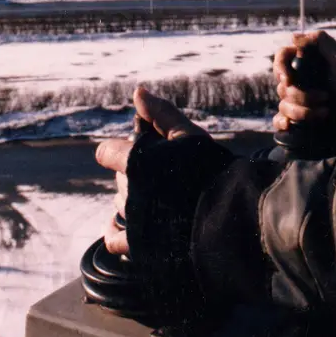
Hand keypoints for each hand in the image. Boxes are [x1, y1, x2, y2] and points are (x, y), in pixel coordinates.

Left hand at [95, 85, 209, 254]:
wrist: (228, 218)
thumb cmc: (210, 170)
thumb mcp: (188, 135)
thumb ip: (161, 114)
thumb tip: (138, 92)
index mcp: (135, 161)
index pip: (107, 152)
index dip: (119, 150)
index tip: (138, 151)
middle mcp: (127, 191)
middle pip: (120, 178)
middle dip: (136, 174)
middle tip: (165, 175)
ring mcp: (132, 219)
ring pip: (120, 204)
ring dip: (133, 199)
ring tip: (161, 199)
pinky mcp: (138, 244)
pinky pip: (115, 239)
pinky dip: (115, 231)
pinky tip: (121, 226)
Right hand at [272, 30, 335, 133]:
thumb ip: (320, 41)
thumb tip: (293, 37)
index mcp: (303, 59)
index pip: (281, 58)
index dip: (280, 68)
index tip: (288, 81)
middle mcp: (296, 76)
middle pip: (283, 86)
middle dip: (301, 96)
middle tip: (324, 96)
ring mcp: (296, 95)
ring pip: (284, 104)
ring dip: (302, 111)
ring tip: (325, 111)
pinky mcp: (298, 111)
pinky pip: (281, 118)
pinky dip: (281, 122)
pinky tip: (288, 125)